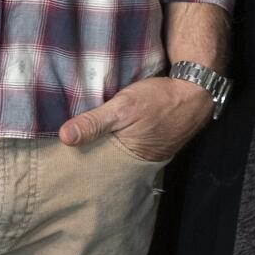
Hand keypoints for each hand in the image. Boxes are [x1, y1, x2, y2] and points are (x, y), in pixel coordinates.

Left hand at [57, 75, 212, 160]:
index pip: (95, 166)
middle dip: (89, 153)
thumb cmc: (161, 99)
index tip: (59, 155)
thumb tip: (63, 137)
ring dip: (103, 143)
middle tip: (65, 146)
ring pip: (116, 150)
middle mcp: (136, 161)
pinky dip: (117, 136)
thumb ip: (94, 122)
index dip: (78, 161)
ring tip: (81, 136)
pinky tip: (109, 126)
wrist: (196, 89)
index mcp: (127, 159)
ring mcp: (146, 150)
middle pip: (105, 159)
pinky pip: (127, 141)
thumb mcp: (124, 107)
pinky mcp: (151, 138)